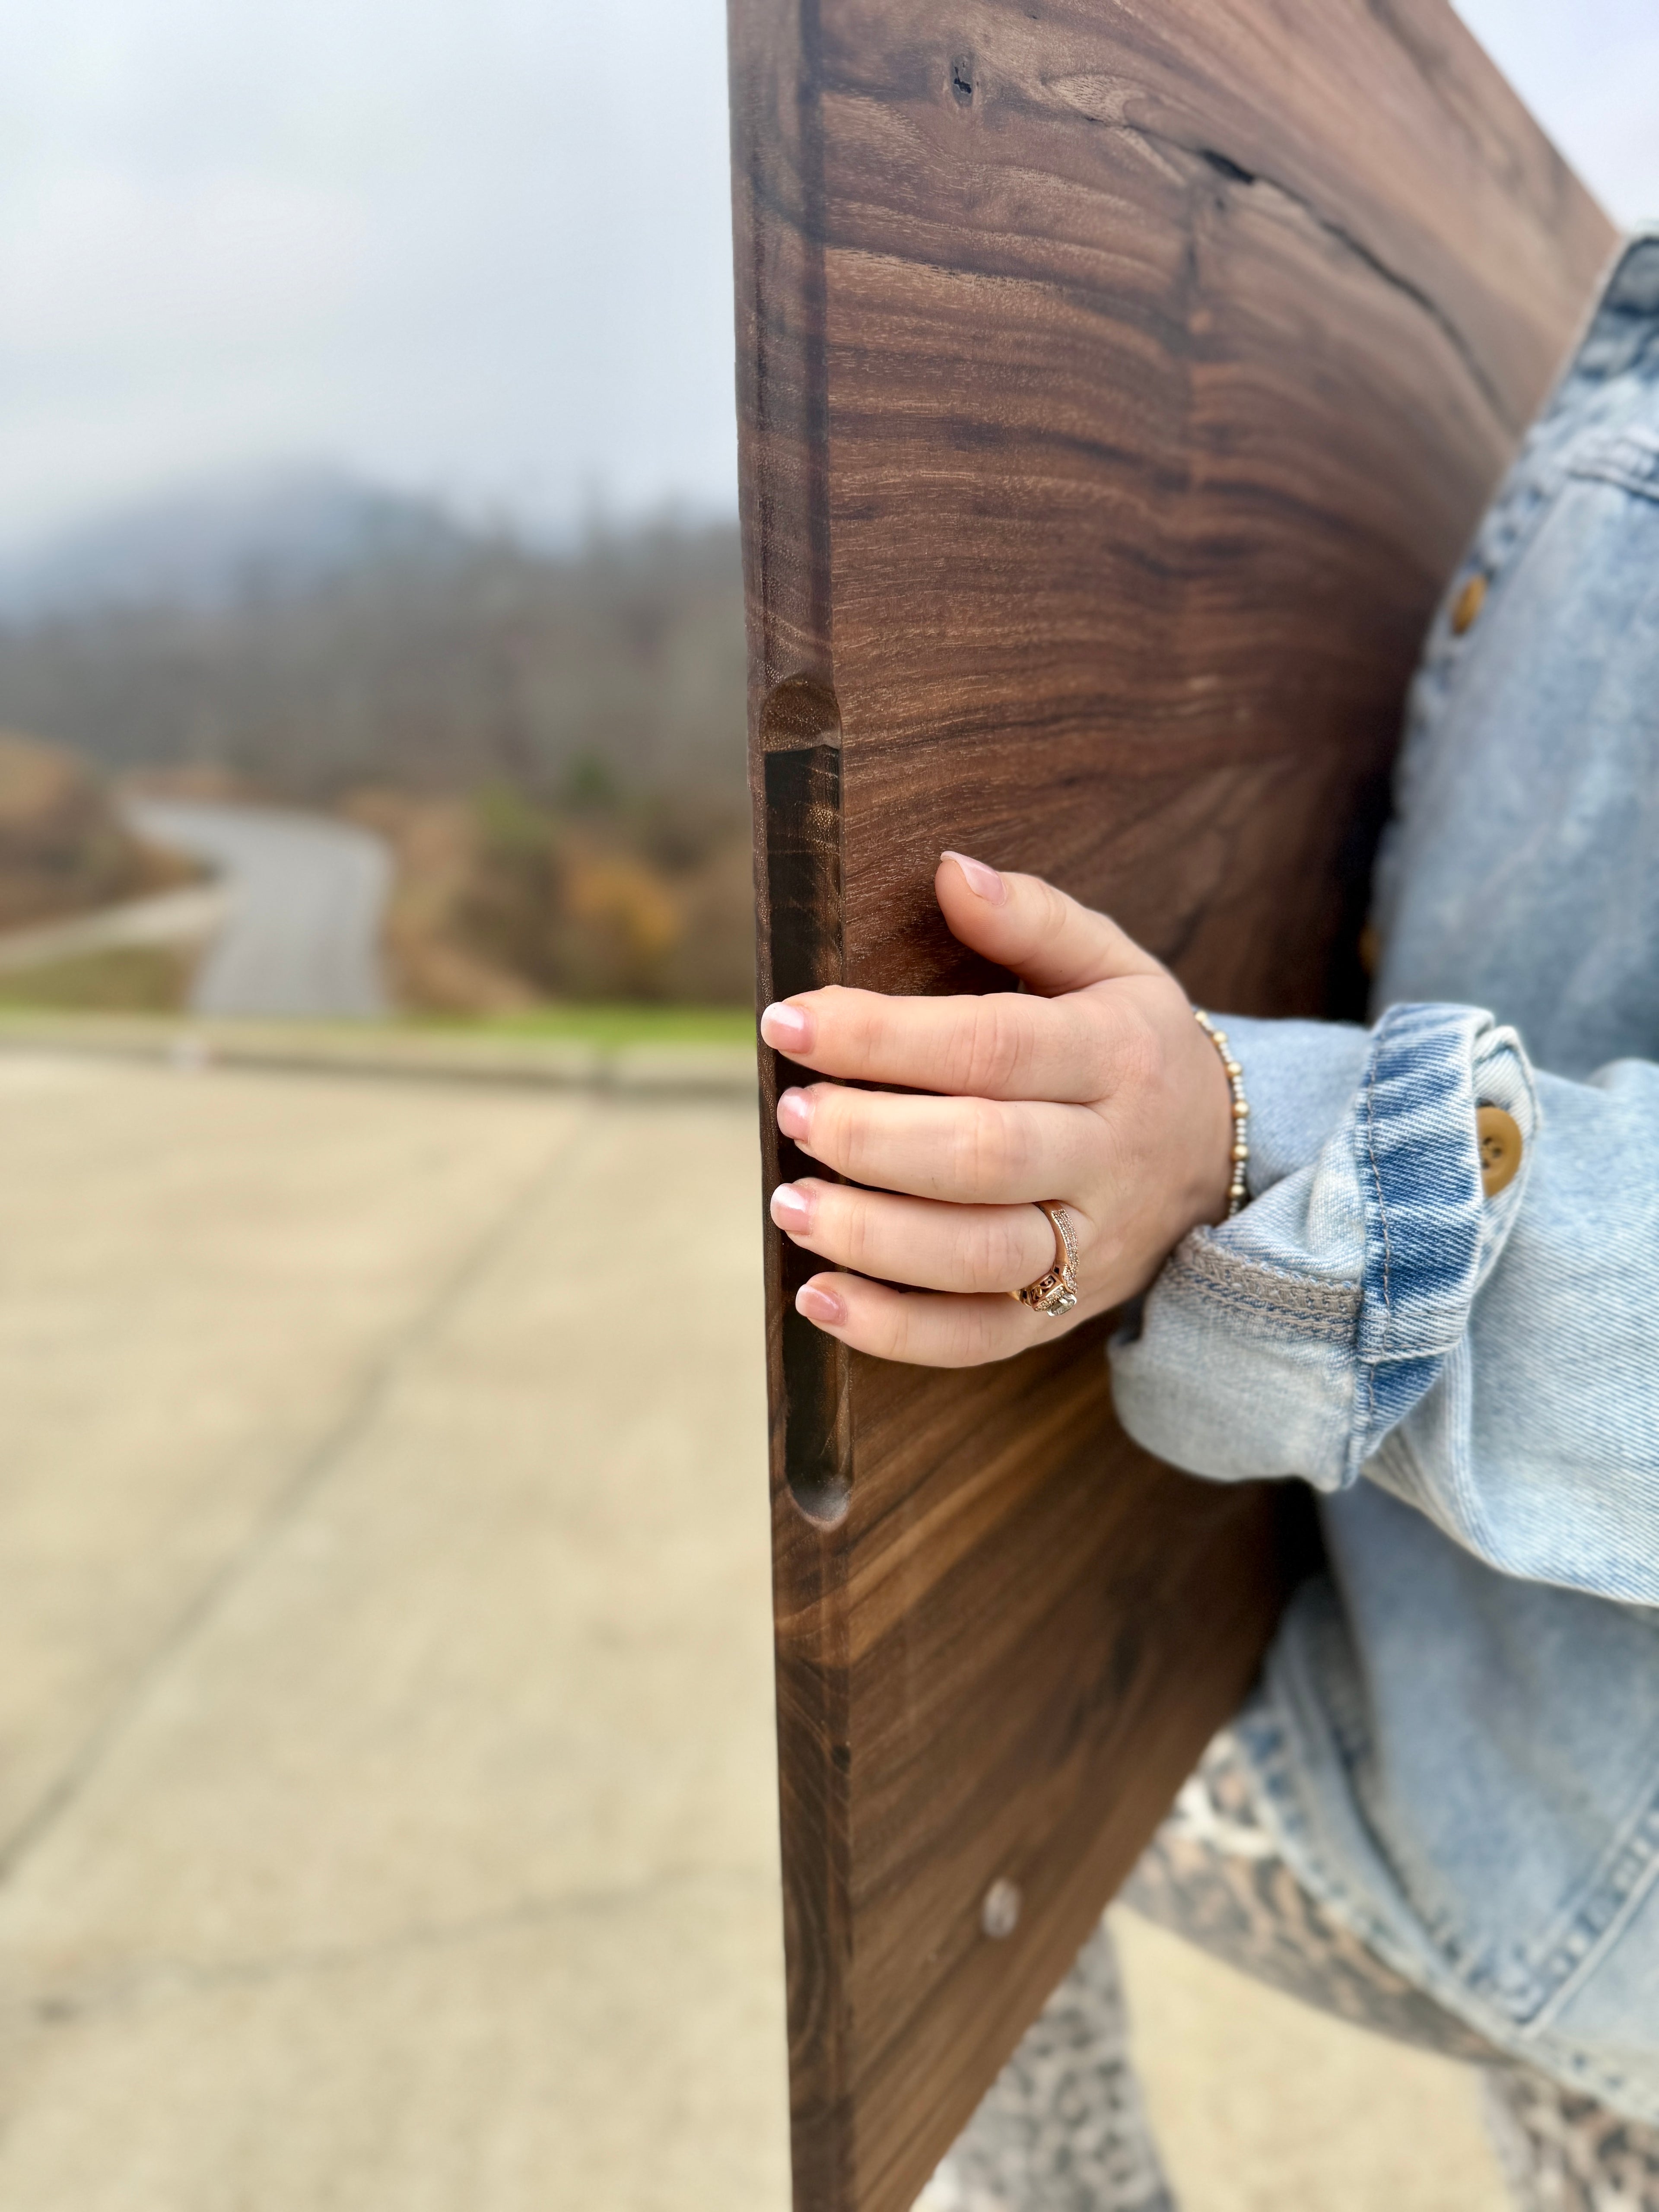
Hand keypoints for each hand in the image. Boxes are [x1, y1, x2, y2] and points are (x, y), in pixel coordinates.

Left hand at [760, 853, 1236, 1365]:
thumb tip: (949, 870)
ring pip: (979, 1256)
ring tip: (789, 1204)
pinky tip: (819, 1297)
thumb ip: (1034, 917)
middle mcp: (1105, 1158)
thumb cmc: (1137, 1048)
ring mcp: (1087, 1247)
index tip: (789, 1020)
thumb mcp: (1114, 965)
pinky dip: (894, 1330)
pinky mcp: (1061, 1314)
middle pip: (984, 1156)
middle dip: (872, 1137)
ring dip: (872, 1237)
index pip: (992, 1045)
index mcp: (1114, 1056)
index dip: (883, 1035)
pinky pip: (977, 1338)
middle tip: (791, 1113)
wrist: (1227, 1160)